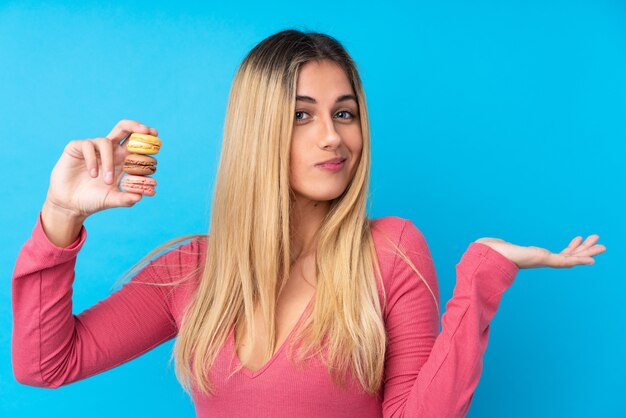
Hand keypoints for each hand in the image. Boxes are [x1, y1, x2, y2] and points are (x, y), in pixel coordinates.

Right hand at [44, 120, 158, 219]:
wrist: (70, 204)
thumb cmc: (93, 200)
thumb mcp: (113, 200)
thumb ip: (127, 199)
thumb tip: (141, 196)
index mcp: (122, 160)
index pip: (137, 146)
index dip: (147, 143)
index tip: (157, 144)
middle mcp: (110, 151)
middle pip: (125, 129)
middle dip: (137, 126)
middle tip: (147, 132)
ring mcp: (93, 148)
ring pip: (106, 142)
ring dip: (109, 161)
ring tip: (108, 181)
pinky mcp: (76, 148)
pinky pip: (88, 146)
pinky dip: (93, 160)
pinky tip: (93, 175)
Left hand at [474, 235, 605, 268]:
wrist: (488, 255)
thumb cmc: (490, 252)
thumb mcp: (500, 245)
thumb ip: (500, 245)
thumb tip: (490, 242)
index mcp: (535, 256)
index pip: (557, 254)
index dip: (570, 248)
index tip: (578, 239)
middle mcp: (541, 259)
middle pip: (568, 255)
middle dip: (584, 249)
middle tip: (599, 242)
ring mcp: (543, 260)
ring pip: (571, 258)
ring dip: (587, 252)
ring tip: (602, 246)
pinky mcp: (542, 259)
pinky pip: (565, 260)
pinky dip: (579, 259)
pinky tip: (591, 260)